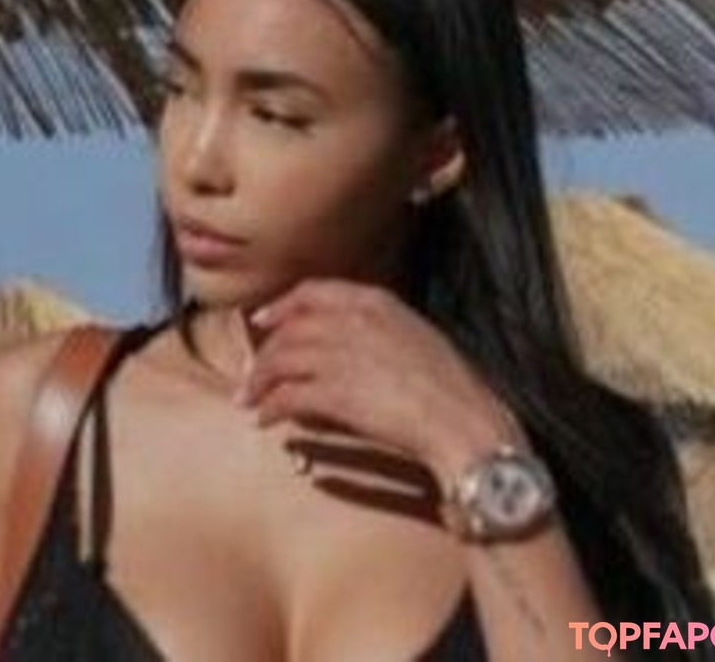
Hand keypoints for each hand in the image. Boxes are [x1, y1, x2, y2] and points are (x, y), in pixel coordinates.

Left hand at [238, 278, 527, 478]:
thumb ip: (375, 332)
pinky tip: (265, 420)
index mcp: (376, 301)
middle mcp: (352, 320)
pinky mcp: (334, 392)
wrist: (465, 422)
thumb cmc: (451, 388)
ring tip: (250, 401)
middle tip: (251, 375)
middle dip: (264, 353)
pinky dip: (271, 408)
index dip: (282, 306)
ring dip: (259, 382)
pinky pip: (287, 396)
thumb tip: (340, 346)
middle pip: (289, 329)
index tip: (262, 321)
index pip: (312, 292)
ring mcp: (341, 353)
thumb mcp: (415, 338)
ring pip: (280, 360)